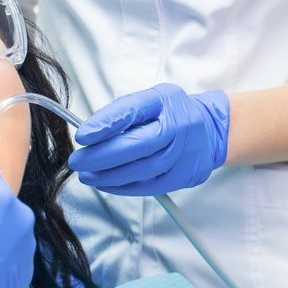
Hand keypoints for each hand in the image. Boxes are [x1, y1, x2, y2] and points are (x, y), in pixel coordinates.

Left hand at [68, 83, 229, 195]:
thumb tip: (90, 134)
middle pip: (137, 145)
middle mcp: (178, 127)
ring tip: (86, 175)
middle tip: (78, 161)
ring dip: (109, 176)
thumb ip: (121, 113)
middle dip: (102, 156)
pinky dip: (124, 187)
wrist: (210, 130)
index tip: (83, 136)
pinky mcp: (184, 176)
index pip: (133, 112)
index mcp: (165, 101)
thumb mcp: (148, 100)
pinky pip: (150, 186)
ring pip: (143, 170)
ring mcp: (183, 153)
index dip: (106, 125)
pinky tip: (105, 184)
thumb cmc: (170, 113)